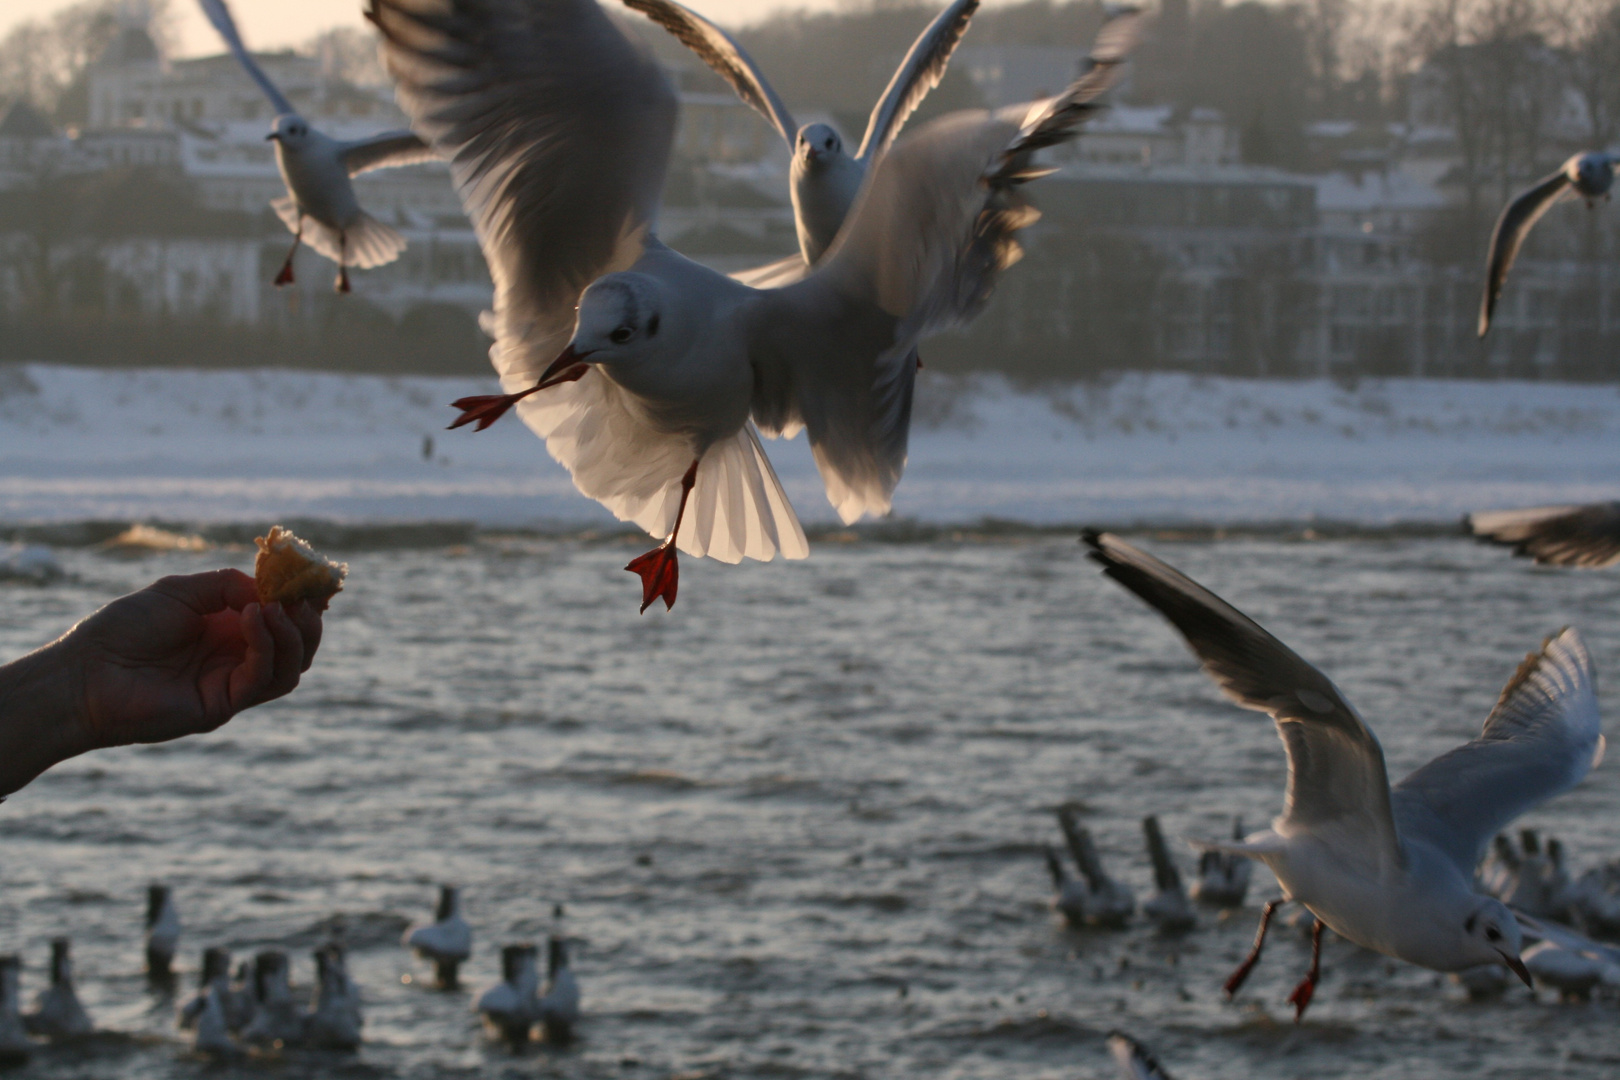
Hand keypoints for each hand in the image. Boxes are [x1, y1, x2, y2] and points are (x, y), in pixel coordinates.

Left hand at [64, 569, 322, 749]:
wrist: (85, 673)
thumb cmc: (124, 629)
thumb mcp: (181, 590)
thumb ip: (228, 586)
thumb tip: (270, 595)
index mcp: (229, 631)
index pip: (283, 621)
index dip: (301, 602)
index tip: (310, 579)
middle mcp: (236, 659)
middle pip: (298, 649)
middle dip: (307, 621)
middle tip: (301, 598)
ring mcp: (232, 685)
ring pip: (290, 668)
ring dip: (293, 635)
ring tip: (273, 607)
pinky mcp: (223, 706)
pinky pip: (262, 678)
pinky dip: (266, 645)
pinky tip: (251, 618)